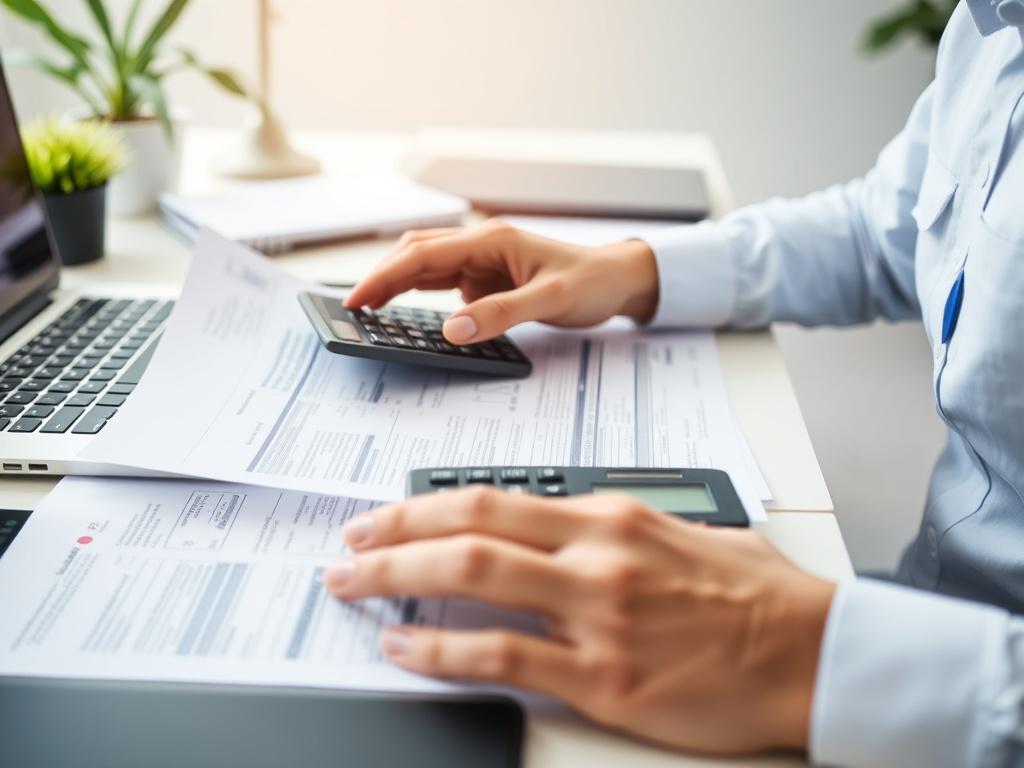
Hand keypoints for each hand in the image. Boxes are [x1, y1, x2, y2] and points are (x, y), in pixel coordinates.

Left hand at [323, 487, 834, 754]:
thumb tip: (561, 531)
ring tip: (354, 586)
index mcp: (612, 515)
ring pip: (474, 579)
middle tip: (351, 544)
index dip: (426, 504)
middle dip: (394, 533)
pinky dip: (442, 652)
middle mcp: (596, 554)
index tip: (387, 514)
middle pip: (469, 528)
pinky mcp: (605, 677)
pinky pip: (503, 657)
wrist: (813, 652)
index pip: (494, 497)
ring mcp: (598, 614)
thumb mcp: (685, 533)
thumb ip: (616, 528)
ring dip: (399, 580)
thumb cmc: (758, 594)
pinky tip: (405, 650)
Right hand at [343, 219, 659, 343]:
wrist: (617, 279)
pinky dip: (416, 294)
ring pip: (424, 267)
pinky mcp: (485, 280)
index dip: (387, 276)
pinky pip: (442, 283)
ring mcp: (481, 263)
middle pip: (416, 254)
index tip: (359, 299)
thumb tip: (453, 329)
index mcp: (491, 240)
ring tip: (366, 310)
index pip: (424, 254)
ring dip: (394, 284)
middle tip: (352, 309)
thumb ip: (502, 313)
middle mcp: (480, 246)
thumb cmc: (590, 281)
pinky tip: (400, 310)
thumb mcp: (551, 300)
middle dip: (381, 278)